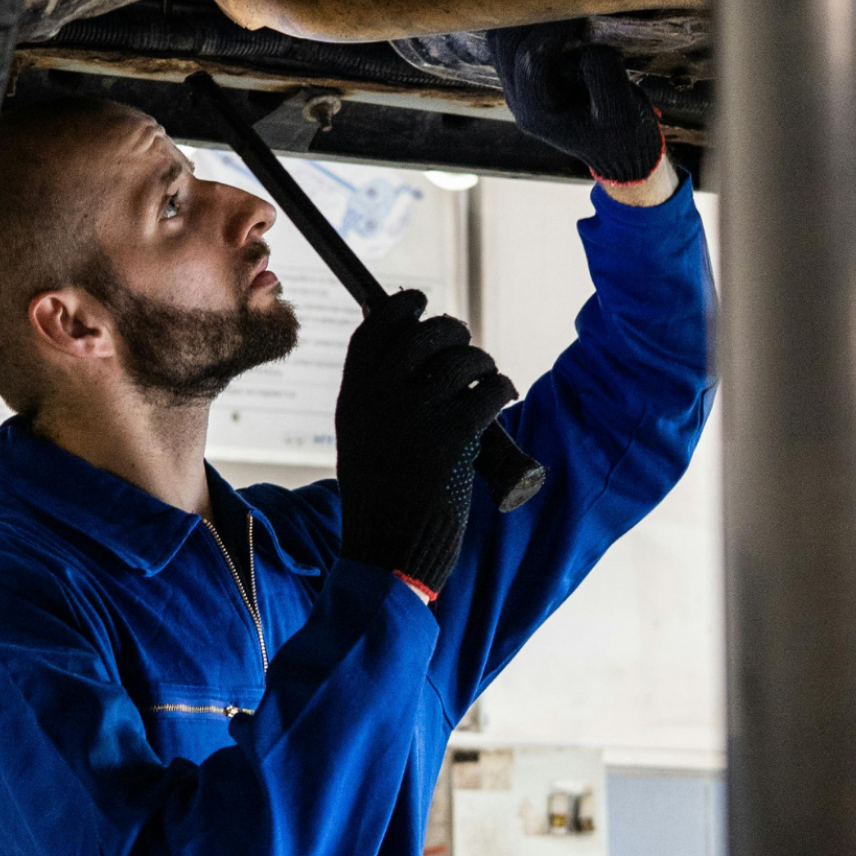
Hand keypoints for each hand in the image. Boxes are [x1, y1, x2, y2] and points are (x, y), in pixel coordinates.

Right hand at [335, 290, 517, 597]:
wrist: (389, 551)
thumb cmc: (381, 497)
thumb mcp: (360, 437)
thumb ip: (375, 396)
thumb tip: (410, 349)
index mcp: (354, 397)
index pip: (375, 329)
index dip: (401, 309)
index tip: (419, 303)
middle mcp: (381, 398)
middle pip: (424, 336)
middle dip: (451, 331)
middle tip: (464, 342)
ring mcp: (417, 415)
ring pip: (462, 359)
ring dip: (482, 361)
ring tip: (487, 376)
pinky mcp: (454, 436)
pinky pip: (488, 390)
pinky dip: (501, 387)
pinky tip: (502, 394)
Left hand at [488, 20, 664, 183]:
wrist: (619, 150)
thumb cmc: (623, 135)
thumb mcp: (622, 112)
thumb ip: (605, 78)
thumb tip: (588, 46)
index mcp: (537, 113)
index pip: (531, 58)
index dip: (552, 28)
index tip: (581, 11)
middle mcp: (519, 100)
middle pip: (506, 44)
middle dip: (535, 17)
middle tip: (568, 1)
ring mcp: (518, 87)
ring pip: (502, 39)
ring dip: (527, 18)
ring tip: (561, 6)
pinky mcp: (525, 75)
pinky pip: (512, 40)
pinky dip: (528, 23)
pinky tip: (556, 17)